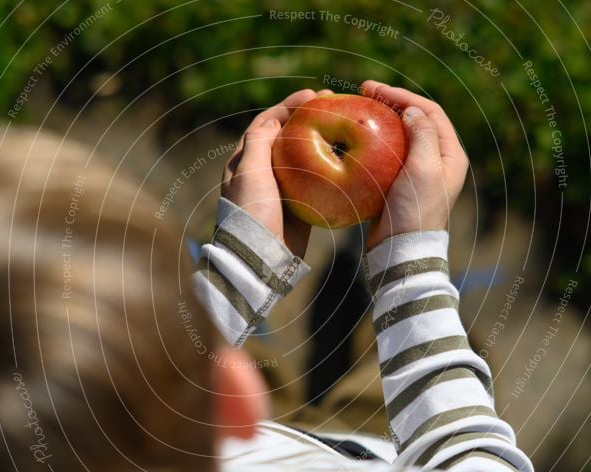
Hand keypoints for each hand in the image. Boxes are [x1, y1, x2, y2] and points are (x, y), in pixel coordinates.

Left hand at [222, 88, 332, 257]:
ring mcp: (282, 189)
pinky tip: (346, 158)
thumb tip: (272, 119)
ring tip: (342, 125)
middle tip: (332, 104)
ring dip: (321, 140)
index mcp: (245, 161)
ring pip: (303, 156)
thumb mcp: (250, 173)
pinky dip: (329, 167)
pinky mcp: (298, 205)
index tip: (312, 94)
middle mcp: (262, 172)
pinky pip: (315, 181)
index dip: (288, 105)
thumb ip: (259, 142)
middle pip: (287, 136)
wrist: (260, 258)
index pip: (267, 123)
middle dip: (307, 118)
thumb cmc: (252, 213)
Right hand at [360, 80, 468, 248]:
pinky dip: (373, 142)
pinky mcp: (397, 184)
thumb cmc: (415, 210)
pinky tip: (356, 138)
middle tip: (363, 92)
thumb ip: (422, 135)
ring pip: (399, 136)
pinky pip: (386, 154)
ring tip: (359, 109)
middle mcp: (437, 161)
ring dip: (380, 120)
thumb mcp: (423, 169)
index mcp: (450, 154)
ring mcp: (416, 173)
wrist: (400, 251)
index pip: (430, 111)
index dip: (403, 96)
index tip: (375, 88)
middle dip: (390, 103)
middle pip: (415, 120)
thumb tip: (412, 111)